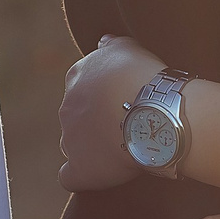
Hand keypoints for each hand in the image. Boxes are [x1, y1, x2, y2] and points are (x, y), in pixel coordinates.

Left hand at [58, 36, 163, 190]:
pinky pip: (70, 176)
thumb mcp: (129, 48)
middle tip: (128, 125)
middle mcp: (67, 107)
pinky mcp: (80, 168)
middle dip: (97, 122)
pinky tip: (98, 174)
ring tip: (122, 149)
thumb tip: (103, 42)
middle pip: (77, 117)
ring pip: (74, 144)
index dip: (103, 97)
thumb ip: (112, 45)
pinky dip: (81, 176)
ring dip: (92, 147)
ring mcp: (70, 139)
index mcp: (77, 78)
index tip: (124, 102)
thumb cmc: (144, 77)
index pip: (83, 88)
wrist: (152, 110)